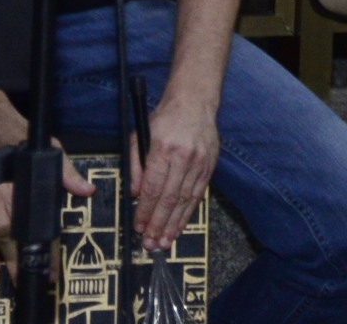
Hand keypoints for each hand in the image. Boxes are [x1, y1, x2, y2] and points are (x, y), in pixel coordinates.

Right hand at [0, 74, 89, 285]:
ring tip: (17, 279)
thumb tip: (87, 190)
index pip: (41, 226)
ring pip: (1, 239)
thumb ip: (67, 173)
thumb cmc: (19, 134)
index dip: (48, 249)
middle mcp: (9, 200)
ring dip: (10, 261)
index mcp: (29, 190)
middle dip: (30, 261)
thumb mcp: (50, 149)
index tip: (54, 267)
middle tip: (39, 279)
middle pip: (21, 238)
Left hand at [133, 80, 217, 251]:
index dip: (145, 211)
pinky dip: (188, 213)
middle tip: (151, 243)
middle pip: (169, 198)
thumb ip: (136, 166)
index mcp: (163, 148)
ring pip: (185, 200)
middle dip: (159, 224)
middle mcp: (183, 156)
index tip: (139, 227)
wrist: (194, 102)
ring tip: (165, 242)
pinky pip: (198, 194)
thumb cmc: (164, 119)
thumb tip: (136, 195)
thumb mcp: (140, 136)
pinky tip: (181, 226)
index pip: (153, 187)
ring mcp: (199, 162)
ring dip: (174, 224)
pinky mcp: (210, 166)